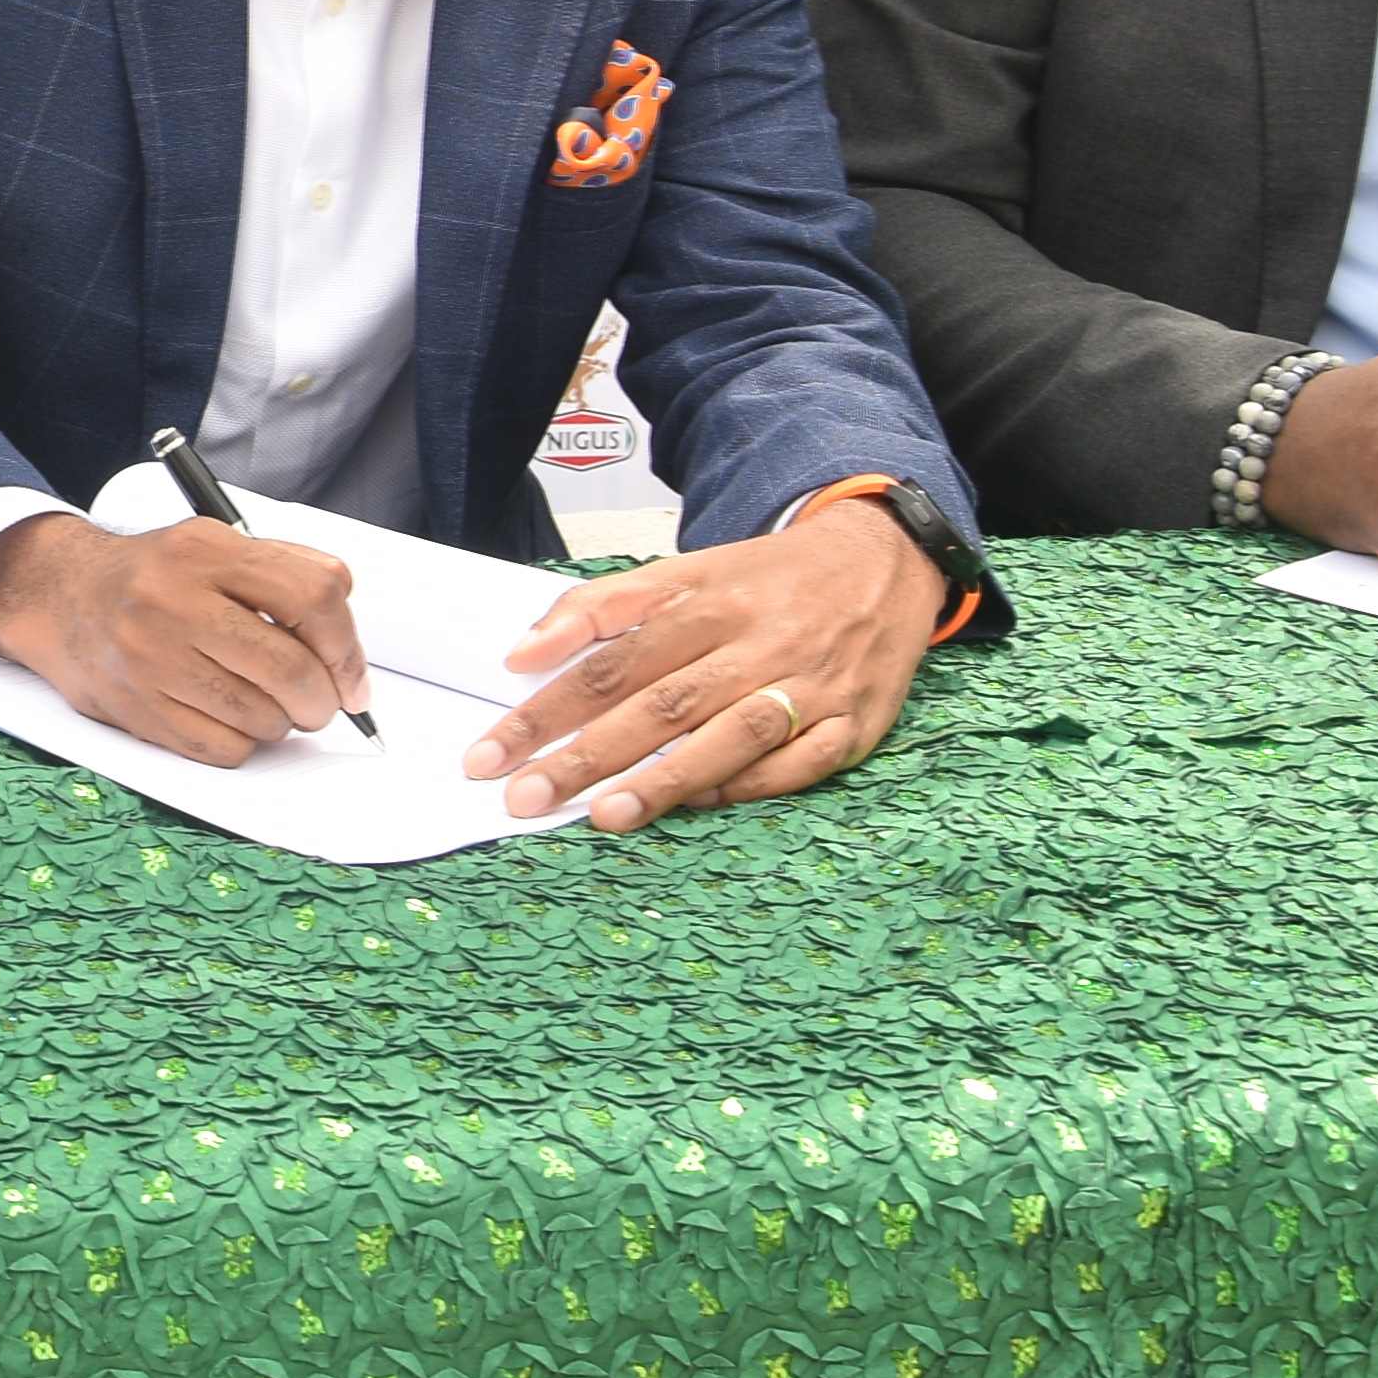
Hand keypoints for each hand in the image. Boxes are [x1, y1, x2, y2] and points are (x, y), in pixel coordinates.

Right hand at [0, 509, 367, 764]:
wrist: (60, 598)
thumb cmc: (155, 578)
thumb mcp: (216, 546)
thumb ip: (287, 574)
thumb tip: (348, 651)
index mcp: (207, 550)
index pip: (314, 595)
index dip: (347, 647)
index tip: (352, 677)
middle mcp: (175, 599)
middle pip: (291, 668)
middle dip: (322, 701)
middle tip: (320, 706)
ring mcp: (151, 657)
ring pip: (261, 717)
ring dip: (279, 723)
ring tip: (262, 704)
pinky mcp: (135, 706)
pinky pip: (221, 749)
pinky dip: (240, 743)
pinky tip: (226, 719)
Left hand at [465, 494, 943, 828]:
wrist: (885, 562)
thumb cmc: (771, 579)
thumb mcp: (686, 572)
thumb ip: (602, 607)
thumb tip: (523, 652)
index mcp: (709, 603)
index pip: (611, 663)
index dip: (547, 710)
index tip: (492, 752)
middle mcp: (757, 644)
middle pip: (661, 704)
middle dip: (588, 755)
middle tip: (525, 795)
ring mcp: (810, 687)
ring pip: (729, 737)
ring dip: (665, 780)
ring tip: (605, 815)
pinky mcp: (854, 725)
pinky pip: (798, 766)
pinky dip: (749, 786)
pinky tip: (700, 803)